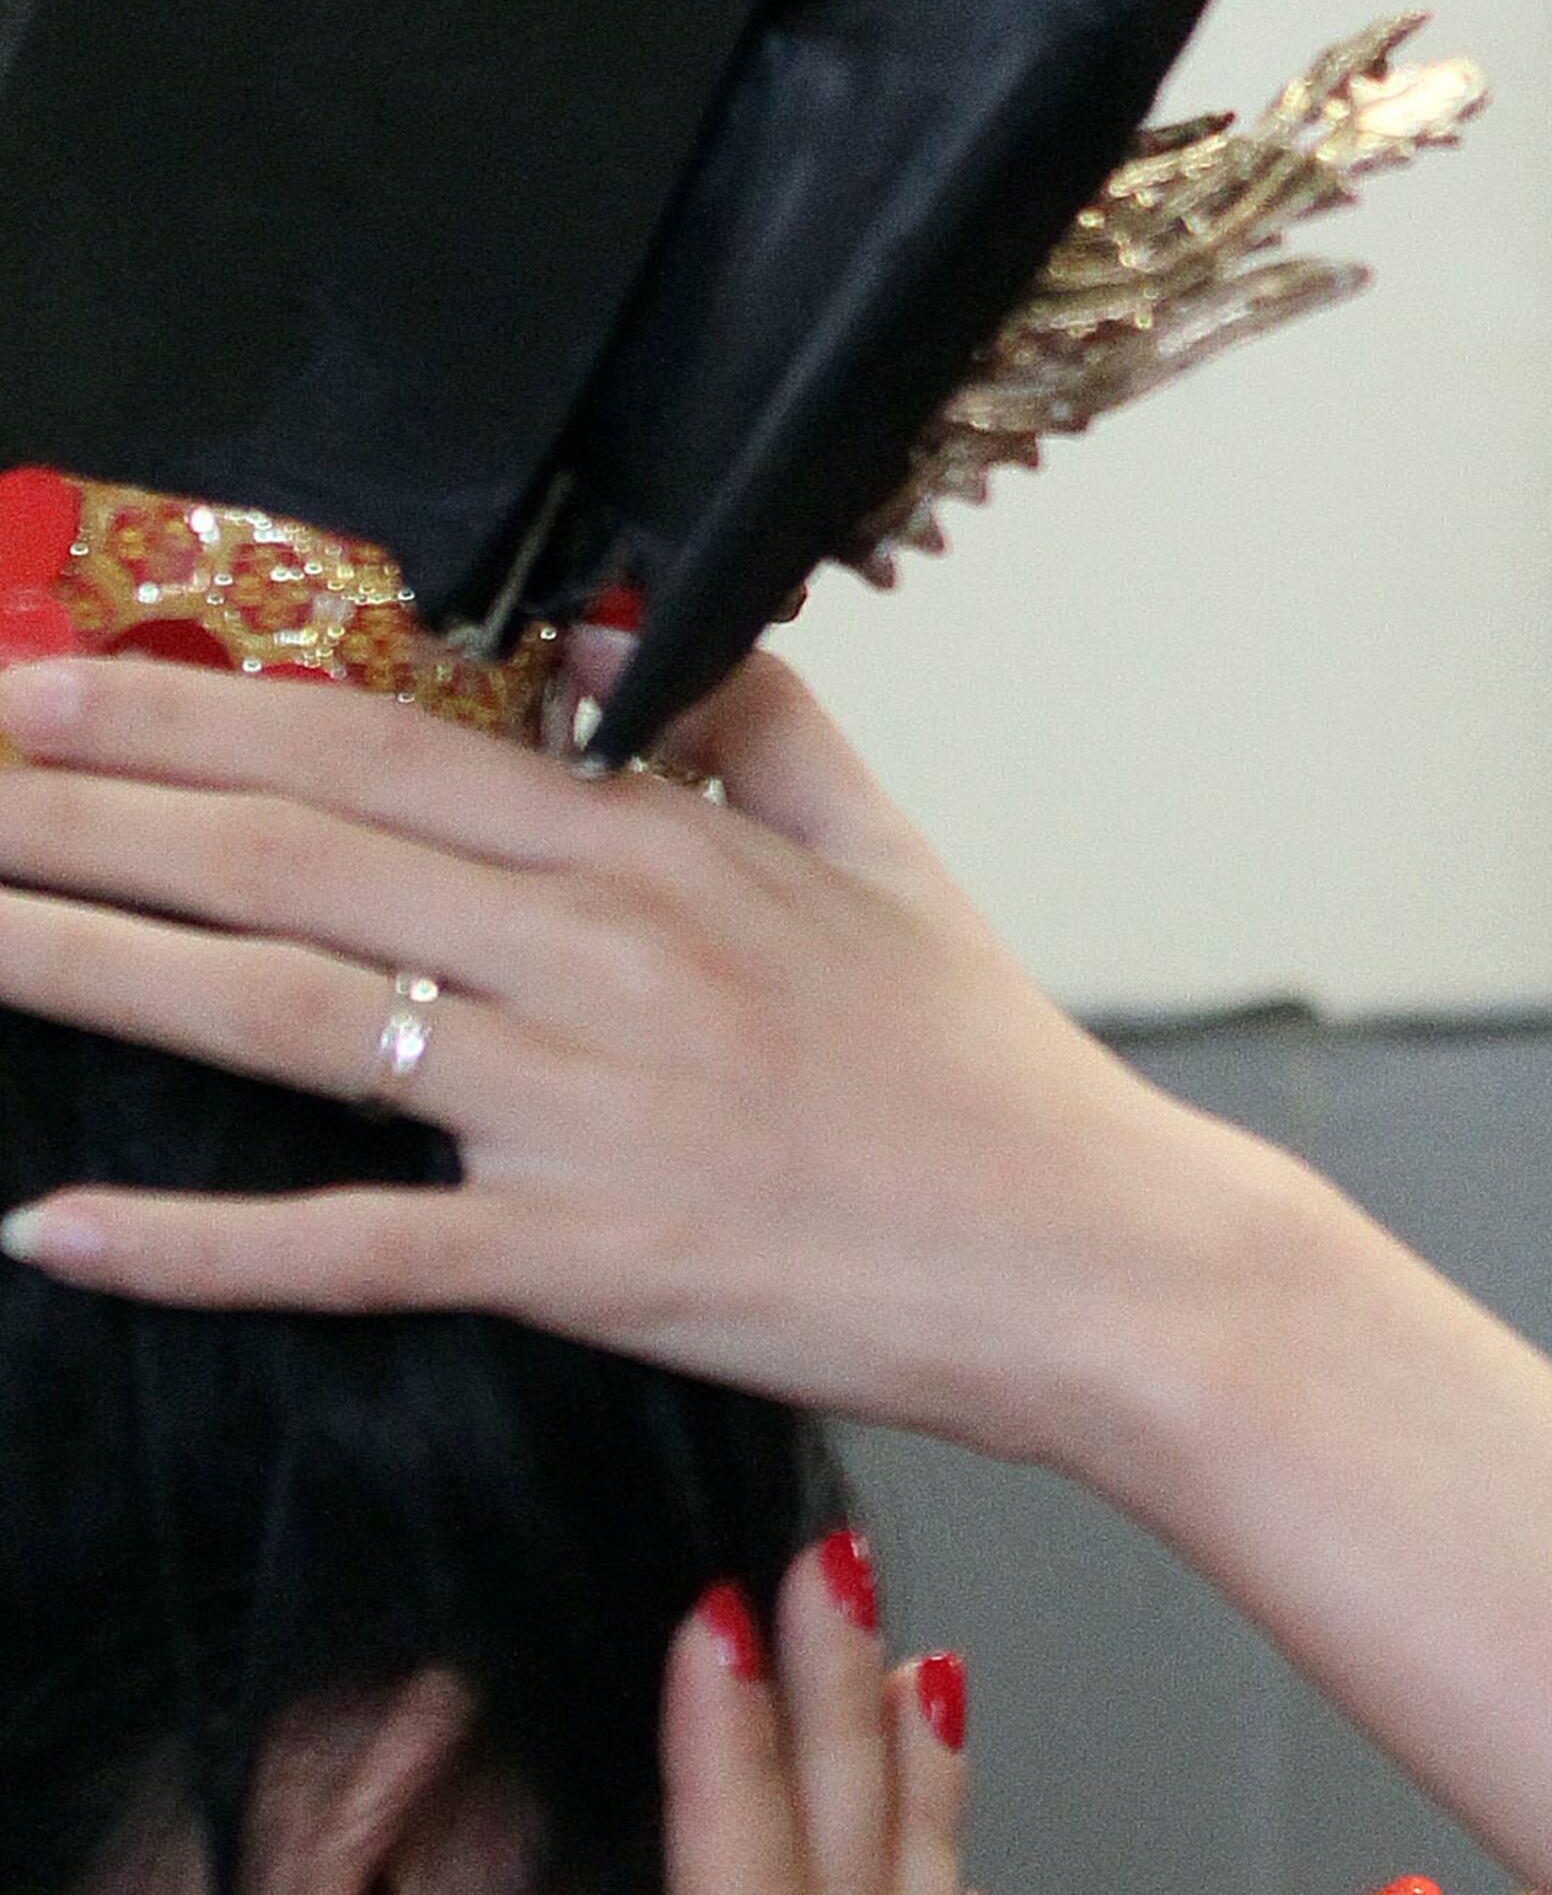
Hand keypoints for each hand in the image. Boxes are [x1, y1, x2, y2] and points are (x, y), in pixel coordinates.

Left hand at [0, 649, 1239, 1464]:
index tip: (30, 680)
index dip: (176, 710)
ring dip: (87, 962)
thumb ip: (746, 714)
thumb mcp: (882, 851)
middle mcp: (593, 962)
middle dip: (75, 808)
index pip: (366, 748)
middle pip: (279, 858)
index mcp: (653, 851)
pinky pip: (355, 1250)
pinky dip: (197, 1245)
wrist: (1102, 1267)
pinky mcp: (586, 1264)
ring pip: (282, 1018)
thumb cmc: (989, 1078)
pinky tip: (55, 1229)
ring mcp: (580, 1116)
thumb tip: (618, 627)